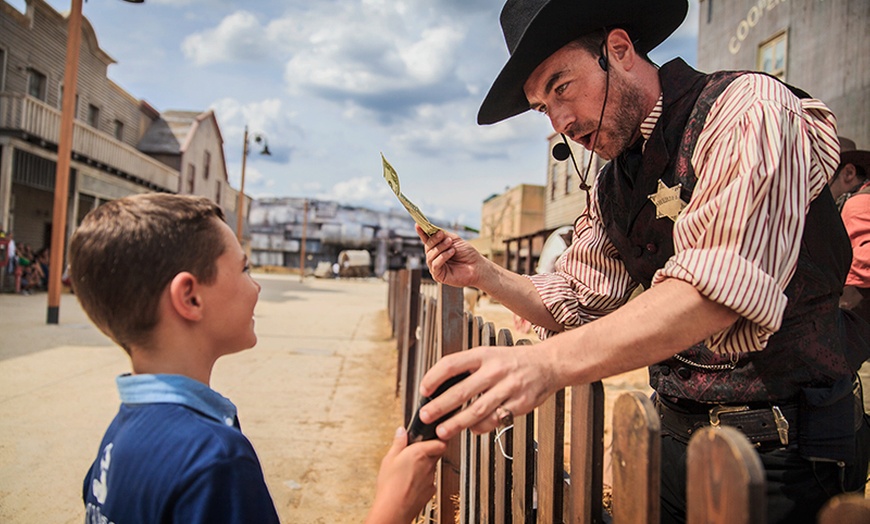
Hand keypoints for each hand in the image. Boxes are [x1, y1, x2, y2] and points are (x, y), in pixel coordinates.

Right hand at [365, 427, 446, 523]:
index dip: (437, 439)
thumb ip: (398, 443)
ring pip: (432, 468)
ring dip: (423, 467)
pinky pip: (429, 481)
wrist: (394, 510)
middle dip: (427, 453)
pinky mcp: (430, 491)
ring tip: (407, 471)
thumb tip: (402, 431)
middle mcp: (429, 464)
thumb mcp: (389, 459)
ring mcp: (431, 478)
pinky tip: (410, 483)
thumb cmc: (390, 485)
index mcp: (420, 453)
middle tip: (413, 455)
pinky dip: (422, 481)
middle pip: (436, 454)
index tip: (430, 439)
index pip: (440, 442)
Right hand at [415, 225, 487, 287]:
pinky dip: (442, 257)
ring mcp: (435, 267)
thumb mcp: (455, 240)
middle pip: (427, 247)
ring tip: (450, 245)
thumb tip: (432, 230)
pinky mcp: (438, 276)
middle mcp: (435, 257)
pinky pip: (435, 265)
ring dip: (440, 248)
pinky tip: (451, 253)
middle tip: (442, 235)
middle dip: (434, 240)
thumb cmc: (467, 253)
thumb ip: (443, 236)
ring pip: (430, 255)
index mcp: (438, 248)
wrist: (477, 266)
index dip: (422, 232)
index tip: (417, 225)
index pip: (427, 240)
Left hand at [417, 344, 558, 439]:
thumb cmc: (514, 361)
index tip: (424, 389)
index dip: (434, 377)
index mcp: (483, 355)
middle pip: (462, 390)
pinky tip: (472, 429)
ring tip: (442, 430)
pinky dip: (480, 427)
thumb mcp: (490, 355)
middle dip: (440, 405)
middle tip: (426, 415)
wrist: (548, 364)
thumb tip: (440, 388)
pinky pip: (495, 420)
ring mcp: (508, 387)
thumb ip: (468, 368)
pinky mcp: (519, 404)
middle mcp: (495, 370)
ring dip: (457, 422)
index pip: (452, 364)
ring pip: (478, 410)